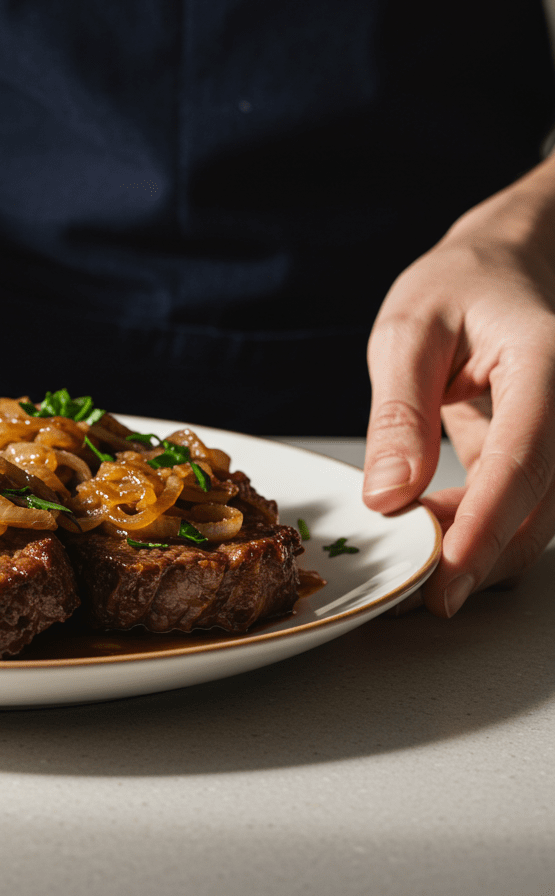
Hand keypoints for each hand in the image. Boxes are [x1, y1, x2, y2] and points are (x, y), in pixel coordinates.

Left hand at [363, 162, 554, 616]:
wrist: (504, 268)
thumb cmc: (457, 287)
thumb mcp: (406, 333)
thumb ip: (399, 415)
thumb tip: (387, 497)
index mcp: (550, 362)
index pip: (524, 458)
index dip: (484, 527)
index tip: (444, 579)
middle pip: (540, 506)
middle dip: (479, 559)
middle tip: (414, 598)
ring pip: (539, 520)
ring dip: (478, 554)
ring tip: (411, 573)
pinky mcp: (551, 456)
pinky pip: (524, 508)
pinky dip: (479, 533)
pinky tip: (429, 537)